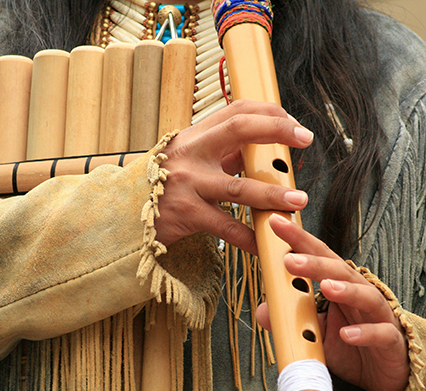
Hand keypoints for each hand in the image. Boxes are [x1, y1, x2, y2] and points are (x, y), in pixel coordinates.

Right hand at [153, 100, 314, 247]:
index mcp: (195, 136)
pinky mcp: (185, 215)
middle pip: (239, 130)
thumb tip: (266, 147)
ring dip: (273, 194)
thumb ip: (224, 153)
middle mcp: (191, 154)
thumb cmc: (163, 186)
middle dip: (276, 131)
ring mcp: (187, 184)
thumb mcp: (190, 160)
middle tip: (305, 138)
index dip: (269, 113)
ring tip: (299, 200)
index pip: (237, 110)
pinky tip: (268, 246)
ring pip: (239, 187)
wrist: (119, 214)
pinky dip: (250, 238)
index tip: (295, 124)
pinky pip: (226, 228)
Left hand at [257, 214, 408, 390]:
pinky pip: (380, 334)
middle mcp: (362, 295)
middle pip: (341, 272)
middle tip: (289, 259)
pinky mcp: (392, 342)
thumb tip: (263, 310)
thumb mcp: (317, 334)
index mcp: (343, 287)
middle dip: (315, 263)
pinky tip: (346, 334)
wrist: (386, 378)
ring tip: (325, 287)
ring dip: (345, 291)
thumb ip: (294, 321)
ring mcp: (380, 317)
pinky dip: (364, 333)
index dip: (299, 240)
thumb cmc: (353, 349)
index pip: (320, 258)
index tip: (275, 223)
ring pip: (366, 296)